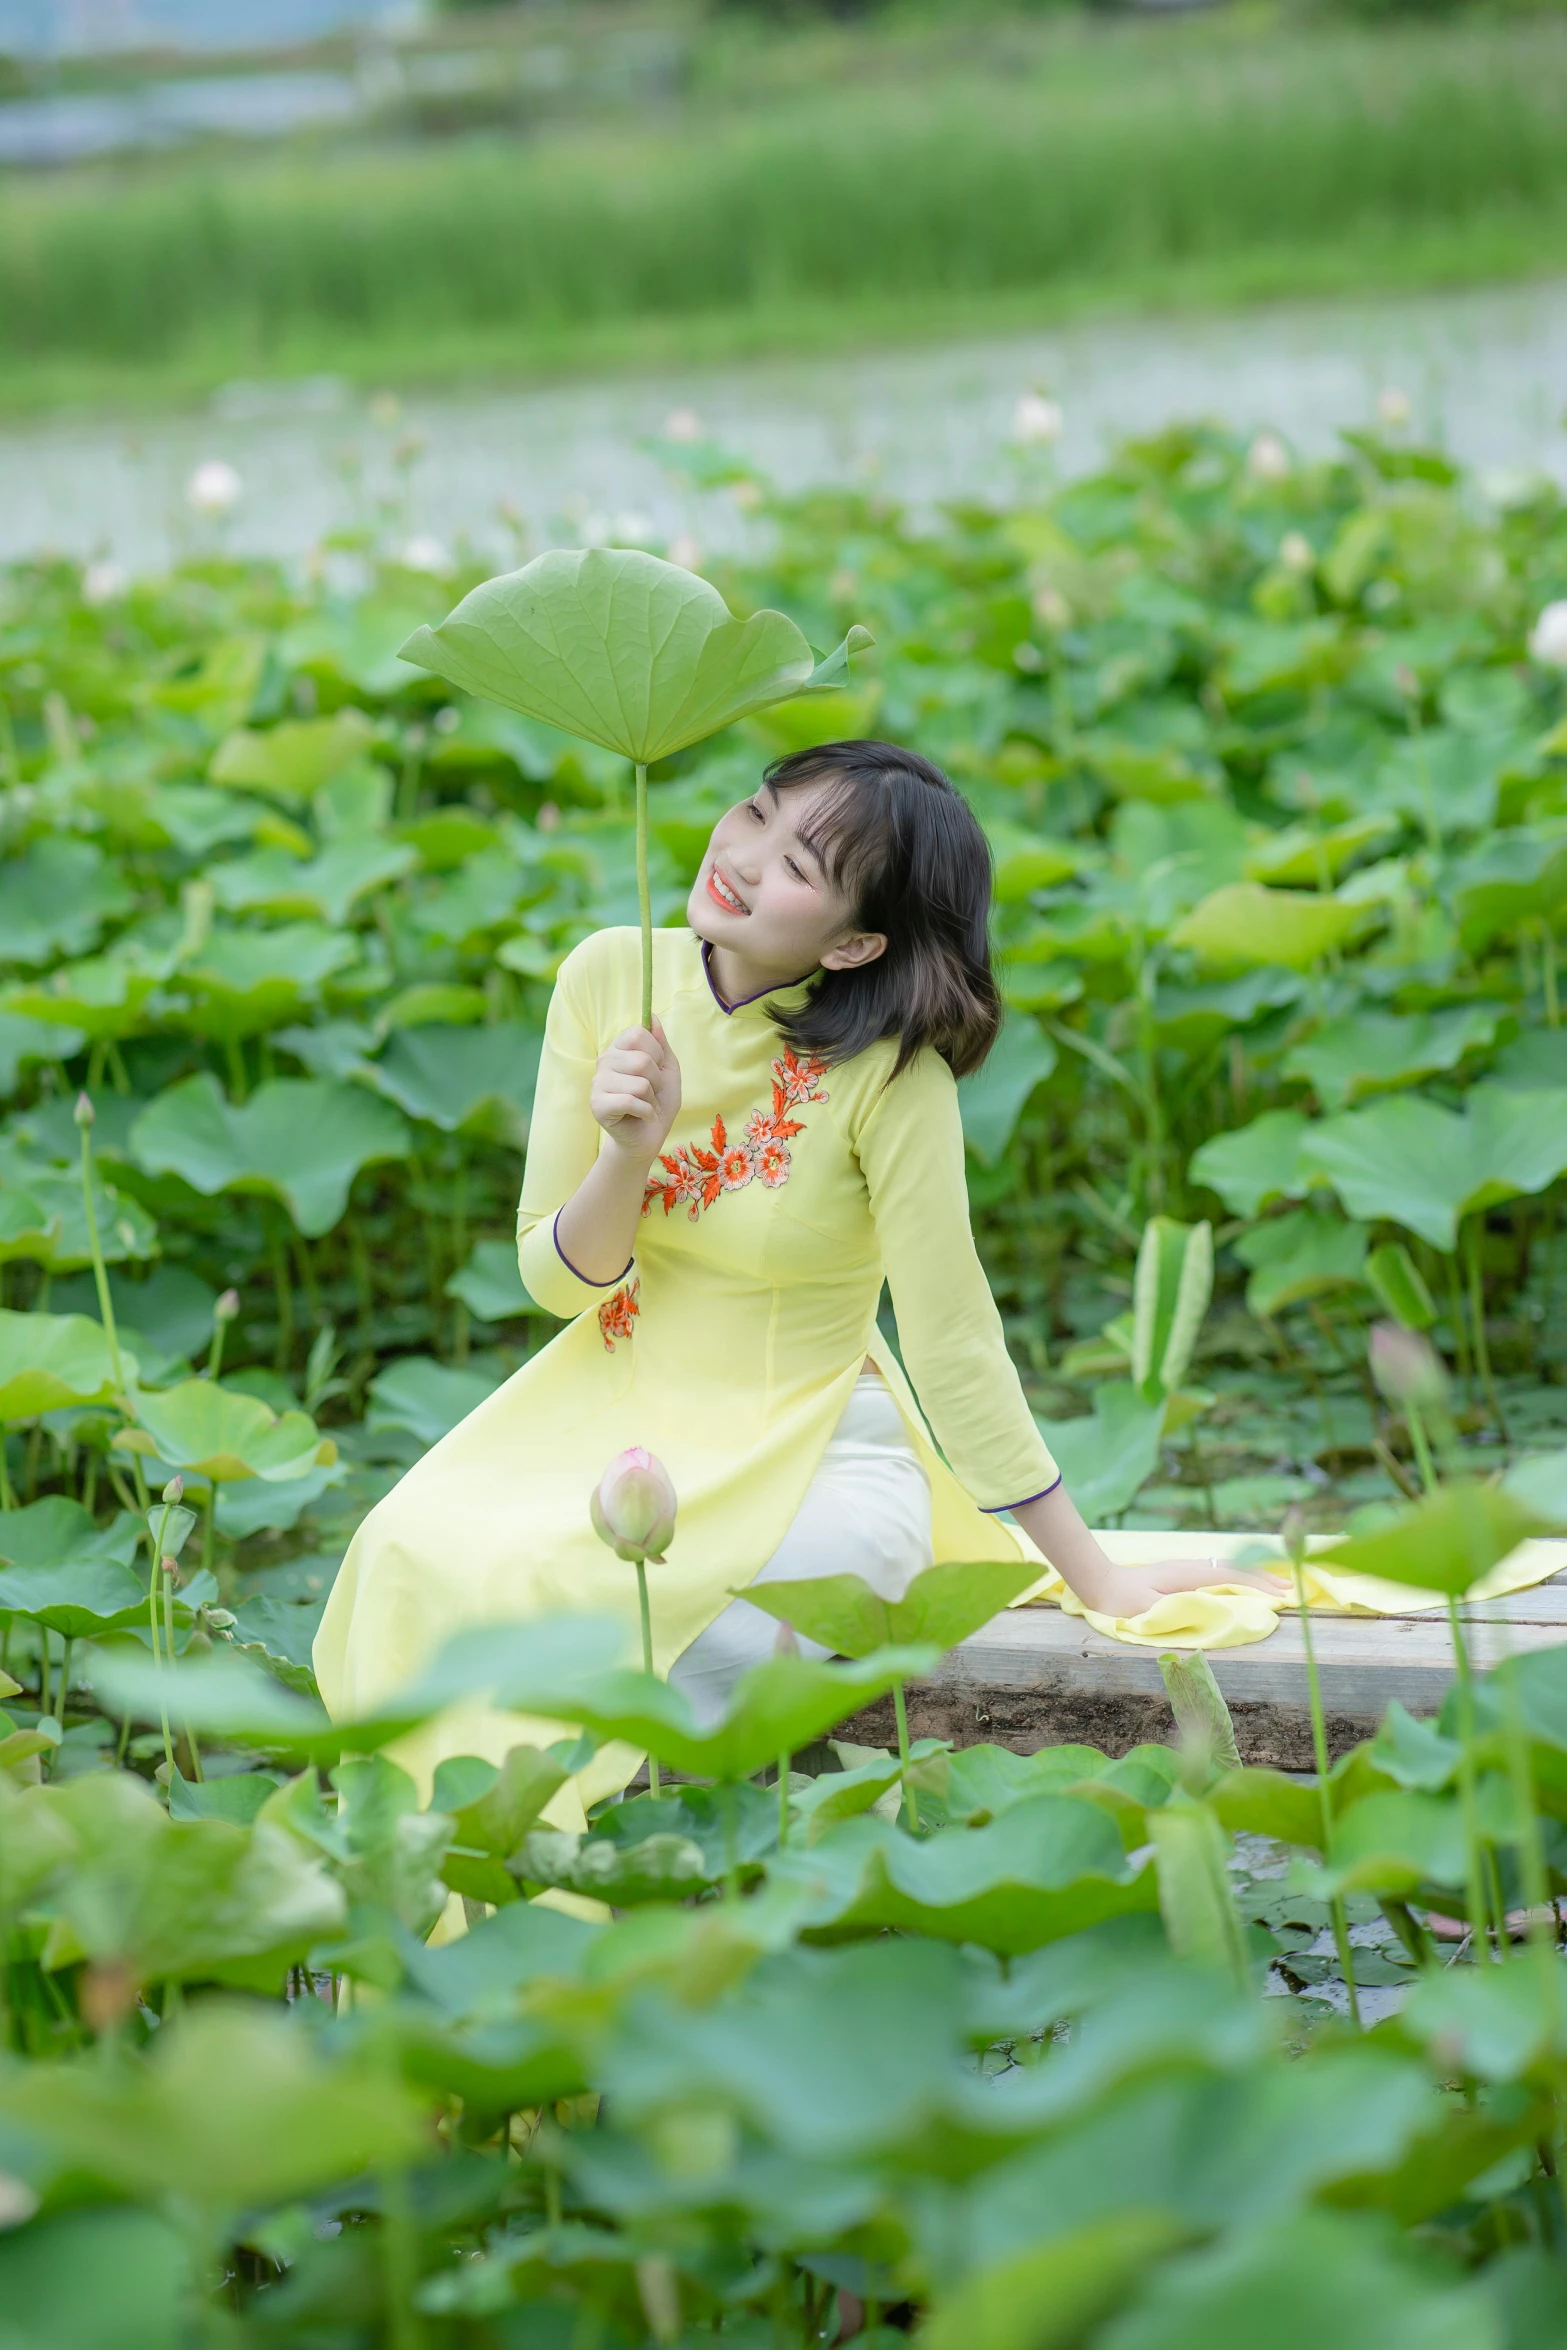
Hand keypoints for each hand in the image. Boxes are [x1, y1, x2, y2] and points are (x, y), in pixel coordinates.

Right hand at [590, 1020, 681, 1160]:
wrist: (649, 1137)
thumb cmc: (658, 1102)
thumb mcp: (667, 1070)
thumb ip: (661, 1044)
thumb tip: (653, 1017)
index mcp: (619, 1049)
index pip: (638, 1033)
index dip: (656, 1052)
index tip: (657, 1068)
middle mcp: (605, 1061)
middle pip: (641, 1060)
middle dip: (657, 1081)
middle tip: (652, 1093)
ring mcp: (598, 1083)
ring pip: (639, 1083)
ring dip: (652, 1099)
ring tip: (646, 1105)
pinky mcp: (597, 1105)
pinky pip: (630, 1101)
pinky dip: (646, 1112)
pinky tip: (643, 1116)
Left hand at [1085, 1553, 1288, 1619]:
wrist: (1100, 1584)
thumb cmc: (1122, 1601)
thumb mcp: (1147, 1610)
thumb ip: (1176, 1611)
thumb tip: (1208, 1614)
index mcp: (1187, 1575)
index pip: (1231, 1577)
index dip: (1257, 1586)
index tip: (1280, 1596)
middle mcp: (1191, 1567)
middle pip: (1236, 1568)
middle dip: (1264, 1578)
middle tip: (1290, 1590)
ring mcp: (1186, 1569)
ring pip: (1228, 1568)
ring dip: (1253, 1576)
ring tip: (1275, 1585)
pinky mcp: (1182, 1574)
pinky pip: (1217, 1573)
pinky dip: (1238, 1577)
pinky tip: (1244, 1584)